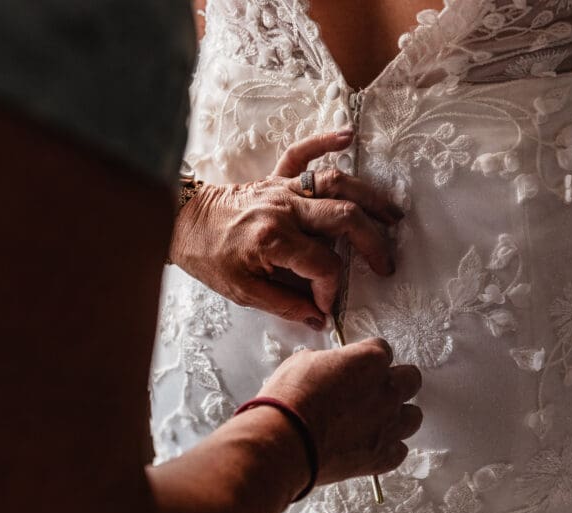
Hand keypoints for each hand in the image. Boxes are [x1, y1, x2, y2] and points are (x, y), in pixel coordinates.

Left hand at [170, 131, 404, 329]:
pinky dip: (324, 141)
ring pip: (335, 184)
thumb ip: (284, 305)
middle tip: (386, 265)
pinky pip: (301, 153)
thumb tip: (318, 318)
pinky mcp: (273, 177)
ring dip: (368, 199)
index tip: (326, 304)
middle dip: (371, 244)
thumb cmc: (208, 258)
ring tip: (392, 217)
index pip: (323, 266)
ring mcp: (280, 189)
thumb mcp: (243, 292)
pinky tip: (348, 136)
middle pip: (343, 219)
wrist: (179, 223)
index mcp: (274, 241)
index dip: (331, 289)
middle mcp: (283, 209)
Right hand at [257, 337, 421, 483]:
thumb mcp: (301, 363)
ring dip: (397, 415)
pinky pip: (399, 450)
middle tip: (371, 389)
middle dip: (393, 381)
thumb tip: (325, 367)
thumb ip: (326, 361)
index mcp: (369, 360)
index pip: (382, 349)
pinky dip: (386, 447)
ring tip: (374, 419)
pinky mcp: (383, 457)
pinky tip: (368, 444)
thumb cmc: (289, 400)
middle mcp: (388, 390)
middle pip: (411, 379)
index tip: (356, 364)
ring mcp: (389, 425)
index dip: (366, 357)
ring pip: (413, 416)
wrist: (284, 441)